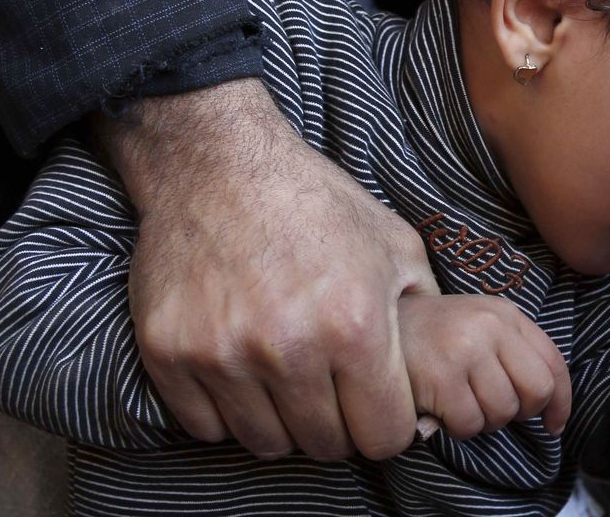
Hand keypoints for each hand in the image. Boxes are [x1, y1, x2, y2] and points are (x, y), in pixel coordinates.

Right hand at [100, 77, 438, 460]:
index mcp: (355, 325)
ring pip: (265, 442)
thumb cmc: (314, 202)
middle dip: (337, 426)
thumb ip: (423, 311)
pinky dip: (225, 411)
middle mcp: (289, 347)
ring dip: (282, 422)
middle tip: (330, 391)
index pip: (383, 435)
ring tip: (286, 380)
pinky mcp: (170, 352)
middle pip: (324, 445)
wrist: (218, 164)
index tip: (374, 406)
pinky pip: (205, 426)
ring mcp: (223, 353)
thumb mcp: (393, 244)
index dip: (386, 426)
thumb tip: (440, 374)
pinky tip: (241, 372)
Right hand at [397, 293, 571, 439]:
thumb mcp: (477, 328)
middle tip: (493, 410)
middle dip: (521, 412)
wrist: (373, 328)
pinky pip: (470, 424)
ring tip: (458, 402)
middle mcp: (491, 327)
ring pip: (503, 412)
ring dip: (482, 421)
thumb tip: (549, 405)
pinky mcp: (442, 376)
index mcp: (505, 314)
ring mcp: (466, 349)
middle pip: (538, 391)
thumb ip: (513, 354)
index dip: (561, 402)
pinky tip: (440, 409)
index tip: (554, 424)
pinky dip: (457, 428)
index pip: (554, 363)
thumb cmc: (431, 336)